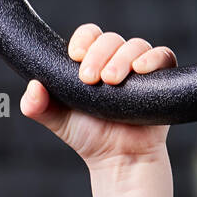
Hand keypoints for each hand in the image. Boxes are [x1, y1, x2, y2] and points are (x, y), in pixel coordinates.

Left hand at [19, 25, 176, 168]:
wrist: (118, 160)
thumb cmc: (90, 137)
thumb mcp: (58, 121)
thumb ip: (37, 106)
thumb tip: (33, 86)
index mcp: (92, 62)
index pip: (90, 35)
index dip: (83, 40)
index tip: (75, 56)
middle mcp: (116, 61)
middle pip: (111, 39)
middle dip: (99, 54)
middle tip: (90, 79)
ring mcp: (140, 69)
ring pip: (136, 45)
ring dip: (122, 59)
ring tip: (112, 82)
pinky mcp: (162, 78)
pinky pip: (163, 56)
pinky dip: (153, 58)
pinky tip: (140, 70)